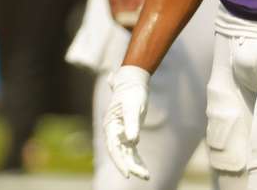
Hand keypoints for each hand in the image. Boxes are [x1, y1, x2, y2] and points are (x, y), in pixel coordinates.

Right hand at [104, 65, 149, 179]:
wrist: (133, 80)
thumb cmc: (132, 92)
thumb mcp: (133, 106)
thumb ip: (132, 124)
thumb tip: (133, 141)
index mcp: (110, 126)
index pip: (114, 149)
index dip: (120, 162)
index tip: (128, 174)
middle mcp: (113, 132)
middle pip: (120, 154)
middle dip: (131, 166)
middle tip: (144, 176)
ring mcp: (120, 133)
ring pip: (126, 154)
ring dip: (135, 165)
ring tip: (147, 176)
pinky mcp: (128, 133)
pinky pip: (132, 151)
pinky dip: (137, 159)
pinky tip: (145, 170)